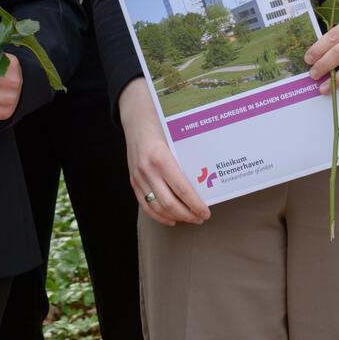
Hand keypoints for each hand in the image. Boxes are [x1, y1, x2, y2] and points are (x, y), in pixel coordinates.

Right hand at [118, 78, 209, 226]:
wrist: (136, 120)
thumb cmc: (160, 127)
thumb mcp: (175, 141)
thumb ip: (185, 161)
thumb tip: (206, 182)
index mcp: (161, 158)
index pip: (182, 189)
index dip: (195, 205)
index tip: (206, 212)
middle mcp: (147, 170)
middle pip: (170, 203)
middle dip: (188, 214)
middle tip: (200, 218)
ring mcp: (138, 177)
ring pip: (157, 207)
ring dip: (175, 217)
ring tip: (189, 219)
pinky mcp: (133, 181)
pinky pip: (145, 205)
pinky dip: (159, 216)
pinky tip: (171, 219)